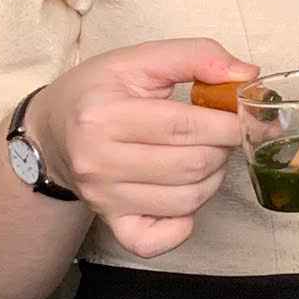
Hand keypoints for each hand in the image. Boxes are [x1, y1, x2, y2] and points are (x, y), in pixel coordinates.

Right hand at [25, 38, 249, 259]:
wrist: (51, 132)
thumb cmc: (98, 92)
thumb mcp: (139, 59)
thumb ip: (196, 56)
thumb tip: (247, 75)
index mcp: (104, 115)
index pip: (186, 127)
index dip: (227, 123)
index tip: (239, 116)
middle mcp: (98, 161)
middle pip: (192, 165)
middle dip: (221, 149)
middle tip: (219, 134)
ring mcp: (103, 198)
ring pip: (186, 201)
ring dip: (211, 179)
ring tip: (202, 156)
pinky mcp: (110, 223)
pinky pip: (157, 242)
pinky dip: (182, 225)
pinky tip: (183, 195)